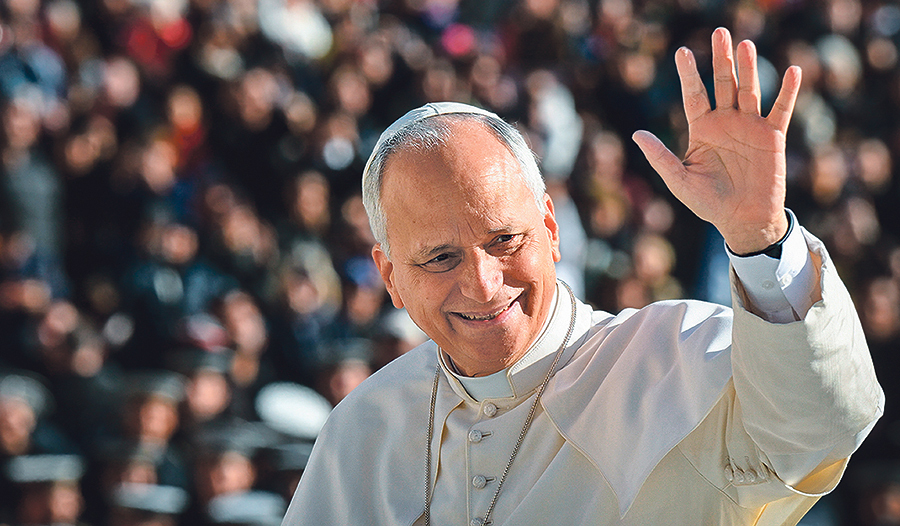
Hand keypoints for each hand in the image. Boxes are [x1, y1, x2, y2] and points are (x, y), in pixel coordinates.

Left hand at [632, 27, 801, 254]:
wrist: (743, 220)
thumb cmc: (708, 203)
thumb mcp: (679, 181)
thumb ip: (660, 157)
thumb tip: (637, 134)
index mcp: (702, 129)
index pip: (694, 95)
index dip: (689, 74)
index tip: (682, 52)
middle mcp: (726, 122)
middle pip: (723, 84)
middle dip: (721, 59)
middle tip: (719, 33)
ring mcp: (750, 126)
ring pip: (749, 90)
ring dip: (748, 68)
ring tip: (745, 44)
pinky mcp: (773, 136)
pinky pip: (781, 109)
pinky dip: (787, 91)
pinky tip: (791, 70)